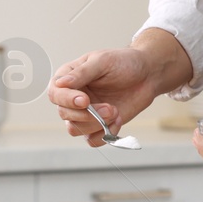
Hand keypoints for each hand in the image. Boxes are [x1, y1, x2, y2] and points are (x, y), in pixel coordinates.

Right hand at [48, 30, 194, 146]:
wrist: (147, 75)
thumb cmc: (124, 62)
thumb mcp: (103, 61)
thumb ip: (82, 73)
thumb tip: (60, 83)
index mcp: (69, 78)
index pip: (55, 94)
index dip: (67, 100)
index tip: (85, 101)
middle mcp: (72, 97)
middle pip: (65, 115)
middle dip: (88, 115)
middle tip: (110, 108)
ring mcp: (84, 113)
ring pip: (76, 130)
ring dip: (97, 125)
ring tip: (115, 111)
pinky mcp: (97, 126)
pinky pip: (92, 140)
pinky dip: (105, 134)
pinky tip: (118, 119)